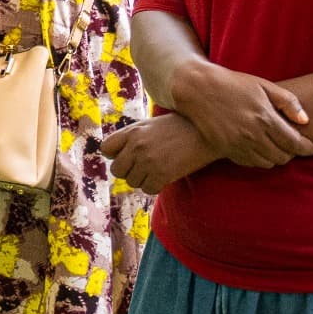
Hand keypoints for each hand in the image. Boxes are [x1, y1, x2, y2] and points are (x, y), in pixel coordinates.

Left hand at [99, 113, 215, 194]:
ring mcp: (148, 161)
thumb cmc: (179, 127)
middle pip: (117, 170)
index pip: (106, 149)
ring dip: (143, 179)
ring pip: (132, 182)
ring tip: (158, 168)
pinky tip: (165, 176)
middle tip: (145, 166)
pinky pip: (148, 189)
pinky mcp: (162, 174)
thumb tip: (112, 156)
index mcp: (132, 131)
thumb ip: (131, 137)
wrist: (206, 131)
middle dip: (129, 170)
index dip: (115, 155)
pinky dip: (155, 186)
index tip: (128, 155)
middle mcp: (136, 146)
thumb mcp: (150, 125)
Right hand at [166, 59, 312, 167]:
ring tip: (277, 146)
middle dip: (293, 153)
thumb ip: (287, 102)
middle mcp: (253, 135)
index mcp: (265, 118)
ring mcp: (238, 145)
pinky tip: (260, 147)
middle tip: (294, 144)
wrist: (197, 89)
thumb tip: (305, 120)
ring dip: (276, 157)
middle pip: (283, 156)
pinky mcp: (226, 150)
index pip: (295, 143)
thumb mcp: (263, 85)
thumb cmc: (233, 84)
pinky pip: (250, 163)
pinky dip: (259, 159)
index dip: (309, 148)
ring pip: (268, 163)